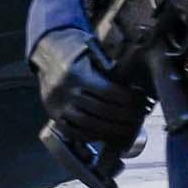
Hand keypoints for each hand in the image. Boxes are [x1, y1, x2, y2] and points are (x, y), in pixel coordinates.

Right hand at [31, 28, 145, 144]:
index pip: (107, 91)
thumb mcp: (92, 52)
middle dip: (123, 116)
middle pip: (100, 110)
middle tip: (138, 118)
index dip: (126, 99)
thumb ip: (109, 67)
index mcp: (77, 74)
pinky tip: (106, 135)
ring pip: (88, 124)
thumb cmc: (75, 53)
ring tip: (127, 130)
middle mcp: (65, 91)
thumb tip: (134, 85)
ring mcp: (57, 106)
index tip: (140, 102)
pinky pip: (73, 132)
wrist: (47, 56)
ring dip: (111, 130)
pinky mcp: (53, 116)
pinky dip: (91, 136)